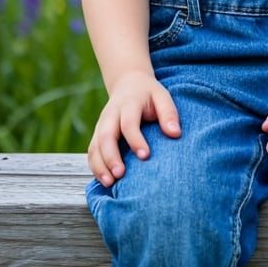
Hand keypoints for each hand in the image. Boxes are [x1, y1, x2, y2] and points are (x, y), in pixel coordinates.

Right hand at [87, 71, 180, 185]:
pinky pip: (91, 151)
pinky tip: (104, 179)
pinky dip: (95, 166)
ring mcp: (101, 124)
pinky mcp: (97, 133)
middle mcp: (111, 114)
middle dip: (111, 157)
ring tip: (109, 183)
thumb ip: (169, 113)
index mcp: (129, 103)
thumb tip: (176, 134)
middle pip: (106, 136)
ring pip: (95, 146)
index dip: (136, 140)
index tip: (145, 156)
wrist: (128, 83)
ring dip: (100, 165)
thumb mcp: (162, 96)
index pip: (129, 123)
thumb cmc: (149, 94)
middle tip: (120, 175)